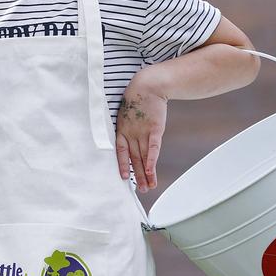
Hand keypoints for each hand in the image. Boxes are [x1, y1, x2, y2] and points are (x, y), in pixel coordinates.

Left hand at [116, 74, 167, 192]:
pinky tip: (150, 170)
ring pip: (144, 156)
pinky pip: (152, 147)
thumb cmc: (137, 99)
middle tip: (140, 191)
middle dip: (137, 175)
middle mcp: (131, 133)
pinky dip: (151, 159)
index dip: (122, 165)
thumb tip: (130, 137)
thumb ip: (129, 127)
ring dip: (146, 172)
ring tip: (148, 187)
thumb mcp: (128, 114)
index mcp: (122, 130)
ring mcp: (142, 131)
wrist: (148, 85)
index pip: (121, 151)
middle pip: (135, 158)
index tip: (123, 178)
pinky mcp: (154, 128)